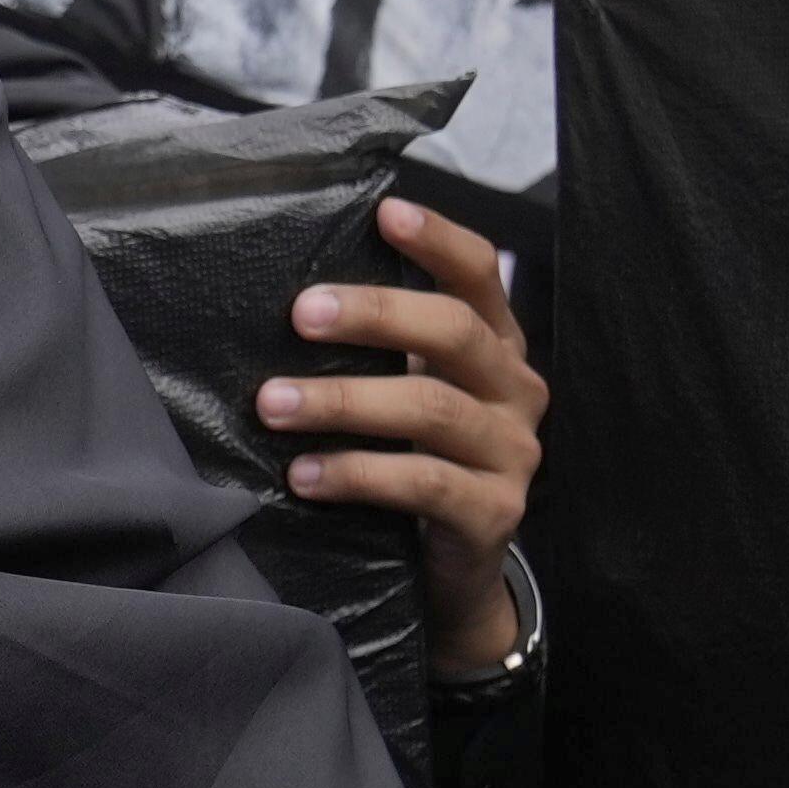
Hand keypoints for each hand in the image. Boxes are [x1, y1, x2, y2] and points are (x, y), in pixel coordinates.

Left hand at [266, 199, 542, 678]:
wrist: (456, 574)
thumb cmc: (420, 462)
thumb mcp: (413, 392)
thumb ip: (384, 349)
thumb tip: (290, 298)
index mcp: (497, 344)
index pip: (480, 275)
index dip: (438, 241)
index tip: (384, 213)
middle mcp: (516, 389)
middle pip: (453, 332)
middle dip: (374, 315)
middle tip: (300, 314)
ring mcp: (513, 452)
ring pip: (430, 408)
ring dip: (343, 402)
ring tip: (272, 404)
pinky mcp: (494, 513)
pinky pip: (422, 483)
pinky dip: (356, 474)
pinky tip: (304, 475)